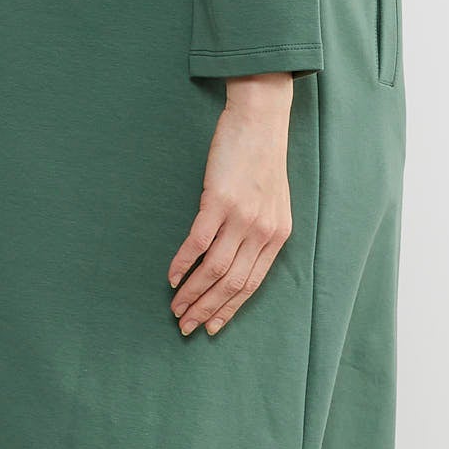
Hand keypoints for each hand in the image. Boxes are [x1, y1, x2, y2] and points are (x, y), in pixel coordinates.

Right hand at [167, 74, 294, 335]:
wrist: (260, 121)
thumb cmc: (262, 160)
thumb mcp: (272, 202)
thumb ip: (257, 232)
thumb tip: (233, 260)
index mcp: (277, 236)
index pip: (251, 284)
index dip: (229, 309)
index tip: (211, 327)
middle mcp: (262, 232)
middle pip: (232, 284)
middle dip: (207, 310)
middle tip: (186, 327)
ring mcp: (241, 217)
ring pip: (214, 270)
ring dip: (192, 293)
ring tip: (175, 309)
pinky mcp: (219, 201)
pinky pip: (197, 243)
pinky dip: (182, 264)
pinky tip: (171, 277)